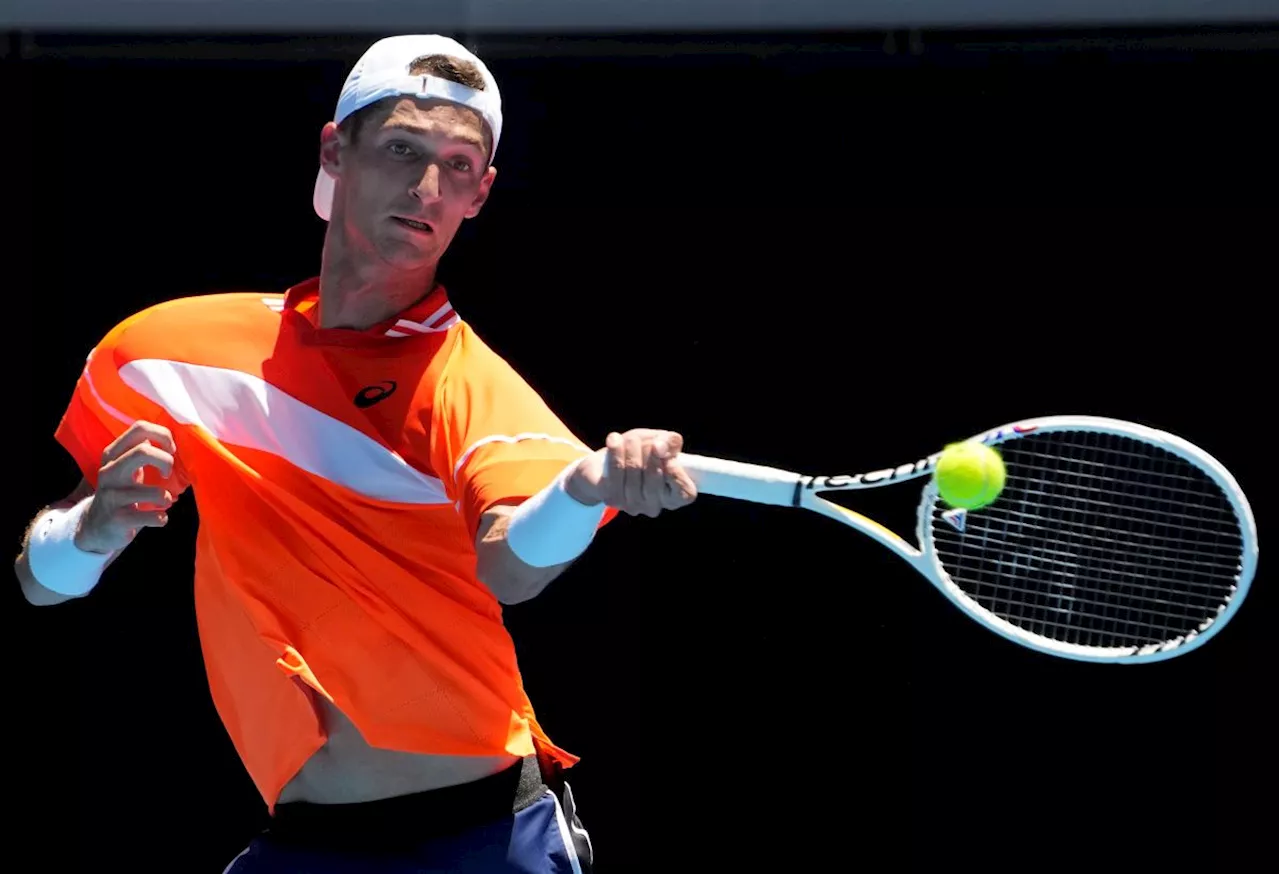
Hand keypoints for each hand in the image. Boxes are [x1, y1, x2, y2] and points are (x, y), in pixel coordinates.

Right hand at [76, 421, 179, 553]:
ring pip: (155, 492)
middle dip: (166, 461)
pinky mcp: (118, 519)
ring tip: (164, 502)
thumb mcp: (125, 468)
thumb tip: (171, 440)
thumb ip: (142, 451)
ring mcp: (112, 496)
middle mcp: (109, 471)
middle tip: (166, 473)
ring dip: (167, 498)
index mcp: (113, 454)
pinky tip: (158, 518)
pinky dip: (162, 518)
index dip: (163, 436)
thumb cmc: (121, 492)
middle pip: (143, 452)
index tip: (171, 451)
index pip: (140, 429)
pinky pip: (153, 517)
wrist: (95, 526)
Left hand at [565, 428, 696, 516]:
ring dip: (631, 447)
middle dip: (649, 449)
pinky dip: (615, 451)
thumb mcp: (659, 443)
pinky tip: (614, 439)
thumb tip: (664, 444)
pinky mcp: (612, 498)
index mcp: (673, 497)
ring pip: (634, 470)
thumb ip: (670, 442)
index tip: (667, 453)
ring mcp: (632, 505)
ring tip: (626, 437)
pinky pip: (616, 471)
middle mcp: (654, 506)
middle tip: (643, 439)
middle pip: (655, 475)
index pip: (685, 493)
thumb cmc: (639, 454)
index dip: (677, 473)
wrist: (602, 467)